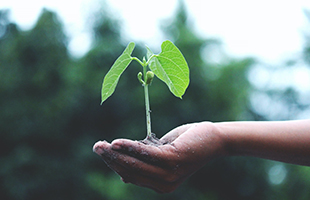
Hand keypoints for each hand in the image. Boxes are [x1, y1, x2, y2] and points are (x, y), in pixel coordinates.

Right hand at [93, 122, 224, 192]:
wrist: (213, 139)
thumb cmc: (186, 144)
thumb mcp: (162, 155)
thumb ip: (145, 163)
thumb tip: (123, 174)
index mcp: (160, 185)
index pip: (132, 176)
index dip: (115, 165)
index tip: (103, 152)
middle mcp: (164, 184)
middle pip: (131, 171)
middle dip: (111, 159)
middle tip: (96, 147)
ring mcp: (169, 174)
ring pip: (136, 164)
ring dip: (116, 154)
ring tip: (101, 145)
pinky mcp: (173, 160)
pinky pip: (146, 154)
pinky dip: (130, 147)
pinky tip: (117, 142)